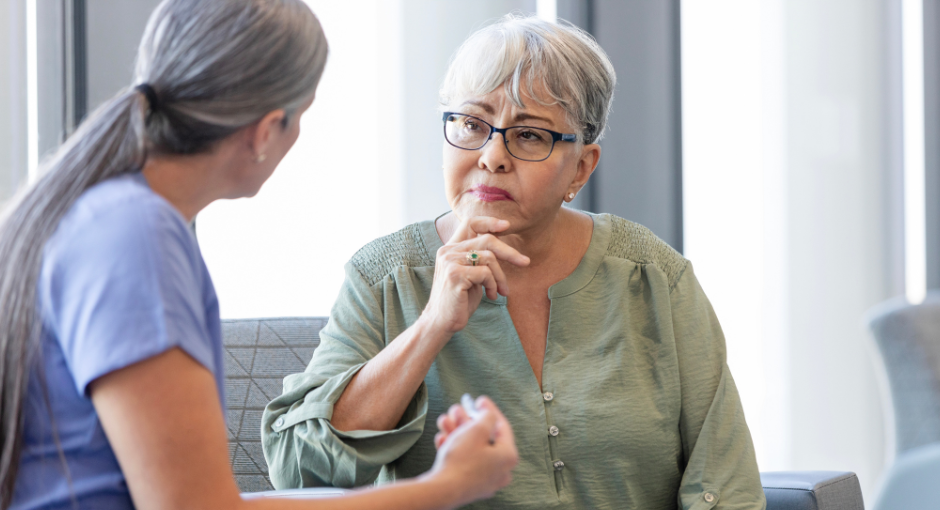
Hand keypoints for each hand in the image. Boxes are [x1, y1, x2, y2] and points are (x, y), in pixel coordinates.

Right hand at [421, 216, 529, 334]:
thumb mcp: (472, 275)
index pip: (469, 222)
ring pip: (489, 258)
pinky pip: (486, 273)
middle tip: (525, 262)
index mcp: (450, 248)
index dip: (489, 221)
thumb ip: (481, 259)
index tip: (507, 226)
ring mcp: (450, 262)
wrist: (442, 322)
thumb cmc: (460, 300)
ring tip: (502, 291)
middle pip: (486, 239)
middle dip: (509, 252)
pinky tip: (491, 296)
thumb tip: (504, 247)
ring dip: (501, 276)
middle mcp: (448, 251)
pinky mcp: (455, 275)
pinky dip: (493, 285)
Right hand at [426, 397, 518, 506]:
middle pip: (484, 438)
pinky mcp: (470, 485)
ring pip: (472, 449)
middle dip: (467, 421)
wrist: (443, 490)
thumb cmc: (462, 460)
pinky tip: (442, 438)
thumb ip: (487, 417)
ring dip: (457, 432)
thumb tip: (489, 414)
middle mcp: (501, 470)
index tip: (479, 400)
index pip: (502, 427)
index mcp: (508, 456)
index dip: (489, 410)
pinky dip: (454, 448)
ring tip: (444, 421)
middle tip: (457, 410)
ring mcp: (485, 480)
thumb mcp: (477, 429)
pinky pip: (464, 461)